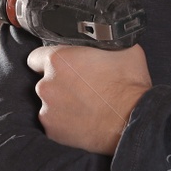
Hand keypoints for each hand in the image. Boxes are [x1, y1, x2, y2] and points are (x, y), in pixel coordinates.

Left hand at [26, 43, 151, 154]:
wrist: (133, 122)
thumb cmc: (129, 87)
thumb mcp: (122, 49)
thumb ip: (101, 43)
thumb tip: (102, 38)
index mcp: (57, 60)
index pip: (36, 57)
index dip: (49, 60)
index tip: (61, 66)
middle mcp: (46, 85)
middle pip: (44, 81)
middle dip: (58, 83)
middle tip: (80, 88)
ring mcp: (47, 110)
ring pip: (49, 103)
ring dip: (60, 104)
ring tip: (83, 106)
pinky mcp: (52, 131)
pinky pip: (54, 123)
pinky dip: (64, 122)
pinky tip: (82, 120)